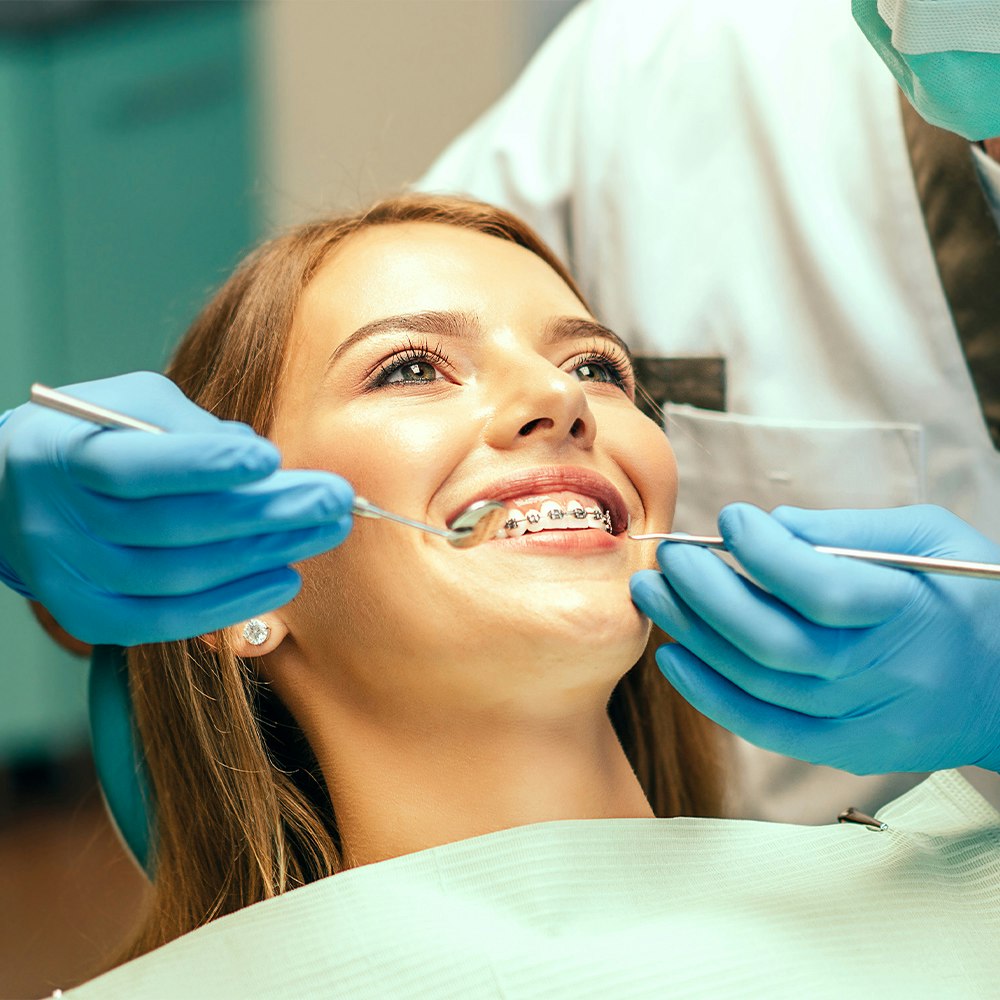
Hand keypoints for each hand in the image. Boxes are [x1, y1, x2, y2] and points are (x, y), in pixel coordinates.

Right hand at [0, 372, 353, 645]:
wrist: (19, 494)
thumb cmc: (97, 436)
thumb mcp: (133, 404)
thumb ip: (194, 428)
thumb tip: (263, 460)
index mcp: (63, 455)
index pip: (135, 468)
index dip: (203, 465)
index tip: (272, 458)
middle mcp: (59, 523)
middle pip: (172, 528)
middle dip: (265, 513)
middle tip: (335, 498)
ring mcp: (71, 577)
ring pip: (180, 577)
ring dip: (264, 555)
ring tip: (325, 531)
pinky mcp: (90, 615)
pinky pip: (169, 622)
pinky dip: (233, 603)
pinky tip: (286, 577)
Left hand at [629, 503, 999, 774]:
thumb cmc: (969, 596)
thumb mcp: (930, 540)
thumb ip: (848, 531)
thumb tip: (768, 527)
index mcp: (912, 611)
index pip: (822, 588)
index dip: (764, 553)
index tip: (730, 519)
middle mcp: (885, 673)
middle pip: (773, 640)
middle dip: (704, 593)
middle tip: (667, 556)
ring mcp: (864, 720)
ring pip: (758, 683)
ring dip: (693, 634)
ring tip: (653, 593)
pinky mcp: (847, 750)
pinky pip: (765, 729)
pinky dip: (710, 695)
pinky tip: (674, 658)